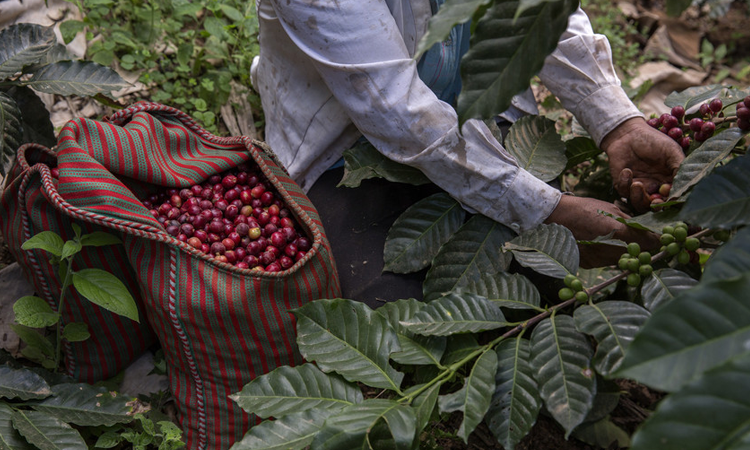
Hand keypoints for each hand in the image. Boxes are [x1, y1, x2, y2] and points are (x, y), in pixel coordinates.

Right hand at [544, 195, 658, 267]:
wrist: (554, 217)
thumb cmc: (584, 208)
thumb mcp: (611, 209)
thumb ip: (631, 222)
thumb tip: (648, 230)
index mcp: (620, 232)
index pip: (651, 243)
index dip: (657, 241)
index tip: (659, 238)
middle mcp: (612, 250)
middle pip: (639, 255)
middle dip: (642, 248)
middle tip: (639, 240)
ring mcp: (600, 260)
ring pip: (623, 260)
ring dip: (625, 253)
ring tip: (616, 241)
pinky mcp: (590, 264)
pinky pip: (606, 262)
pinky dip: (608, 256)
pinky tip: (600, 245)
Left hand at [600, 118, 684, 212]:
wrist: (628, 133)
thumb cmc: (653, 140)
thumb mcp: (671, 151)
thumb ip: (680, 167)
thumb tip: (686, 186)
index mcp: (670, 180)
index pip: (673, 196)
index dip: (671, 199)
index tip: (667, 191)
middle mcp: (656, 187)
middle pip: (657, 206)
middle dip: (656, 206)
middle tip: (654, 201)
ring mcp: (639, 187)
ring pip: (640, 204)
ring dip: (638, 197)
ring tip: (637, 184)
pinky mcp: (623, 185)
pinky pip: (624, 192)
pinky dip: (625, 183)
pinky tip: (626, 170)